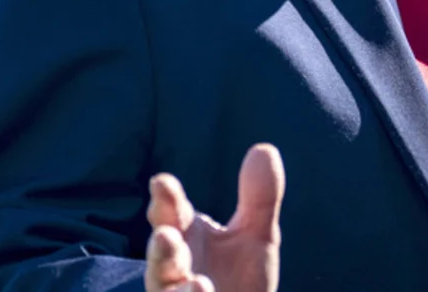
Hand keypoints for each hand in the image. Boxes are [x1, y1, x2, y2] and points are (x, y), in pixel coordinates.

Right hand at [144, 143, 284, 291]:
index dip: (166, 201)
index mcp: (185, 238)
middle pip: (162, 261)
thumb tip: (264, 148)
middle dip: (162, 249)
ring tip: (197, 282)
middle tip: (166, 235)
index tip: (163, 183)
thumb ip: (259, 197)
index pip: (170, 215)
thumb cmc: (241, 279)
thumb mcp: (257, 237)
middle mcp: (174, 273)